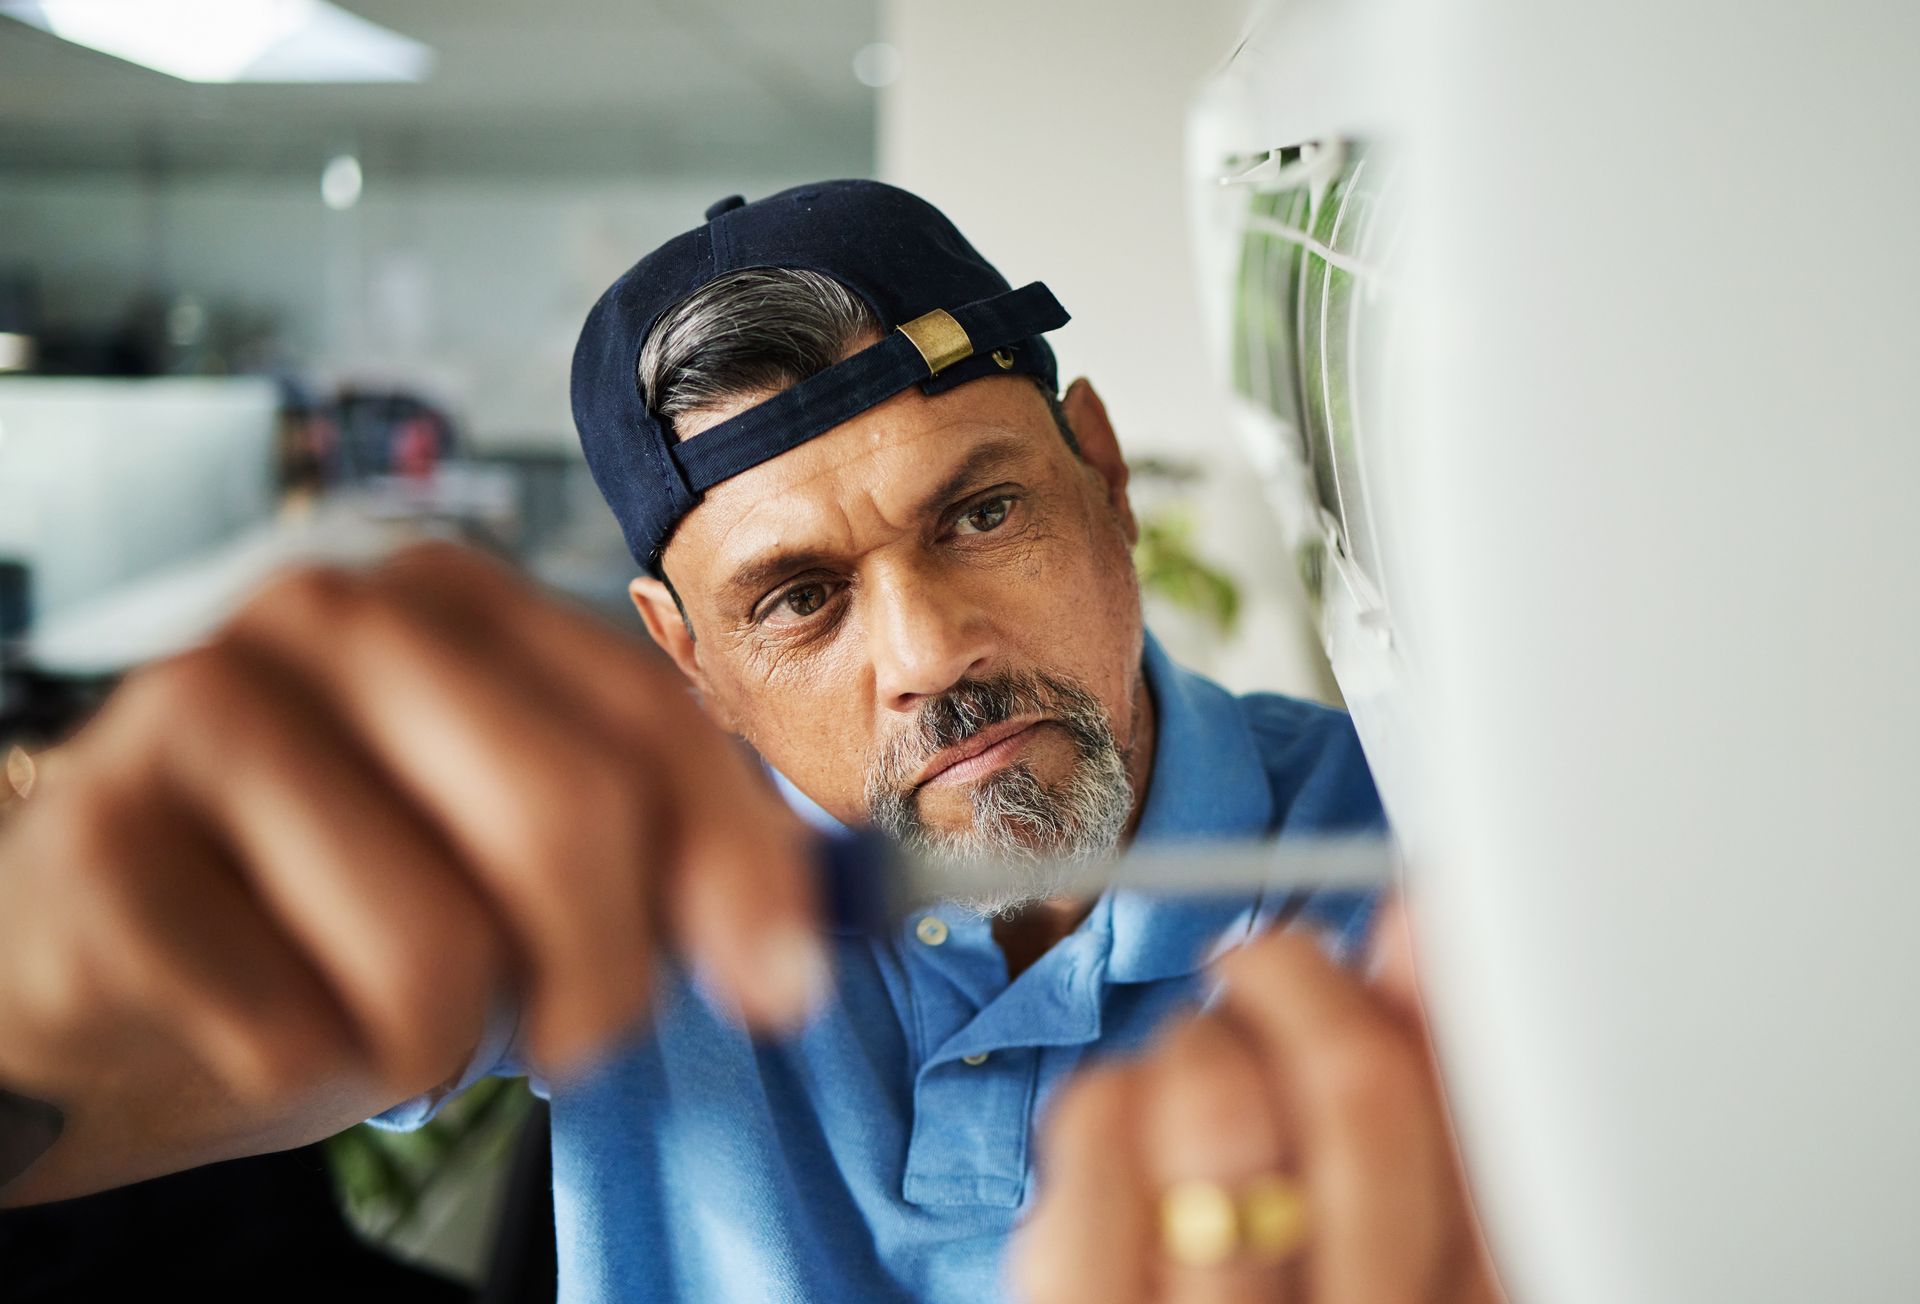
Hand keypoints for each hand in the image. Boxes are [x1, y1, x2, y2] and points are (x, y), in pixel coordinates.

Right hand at [0, 543, 825, 1121]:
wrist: (106, 958)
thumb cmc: (329, 900)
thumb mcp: (502, 849)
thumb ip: (646, 851)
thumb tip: (802, 948)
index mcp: (453, 596)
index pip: (651, 722)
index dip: (740, 867)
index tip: (780, 989)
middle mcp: (329, 617)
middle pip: (568, 815)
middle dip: (602, 980)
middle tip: (566, 1042)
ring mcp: (198, 711)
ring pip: (435, 947)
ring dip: (441, 1041)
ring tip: (390, 1016)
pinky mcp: (96, 843)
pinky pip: (292, 1028)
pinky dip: (311, 1070)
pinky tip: (267, 1013)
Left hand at [1013, 896, 1503, 1303]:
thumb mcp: (1397, 1256)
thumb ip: (1430, 1109)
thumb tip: (1420, 922)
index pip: (1499, 1123)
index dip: (1444, 987)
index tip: (1406, 915)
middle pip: (1366, 1091)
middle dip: (1300, 979)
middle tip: (1263, 966)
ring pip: (1221, 1097)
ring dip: (1196, 1043)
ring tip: (1188, 1078)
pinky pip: (1095, 1133)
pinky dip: (1106, 1094)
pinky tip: (1118, 1120)